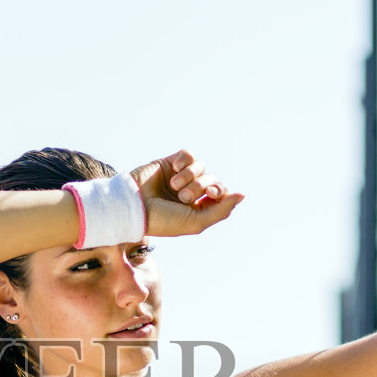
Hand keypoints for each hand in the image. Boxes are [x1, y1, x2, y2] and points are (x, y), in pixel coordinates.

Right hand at [130, 149, 244, 235]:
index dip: (218, 190)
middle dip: (201, 186)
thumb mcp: (196, 222)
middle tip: (184, 196)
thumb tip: (242, 194)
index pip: (220, 193)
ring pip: (200, 166)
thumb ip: (221, 210)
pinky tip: (174, 169)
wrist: (134, 206)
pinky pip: (188, 154)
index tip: (210, 194)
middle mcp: (191, 191)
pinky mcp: (170, 162)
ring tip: (174, 186)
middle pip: (212, 179)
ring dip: (189, 176)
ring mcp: (181, 177)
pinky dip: (184, 161)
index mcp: (198, 207)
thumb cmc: (163, 220)